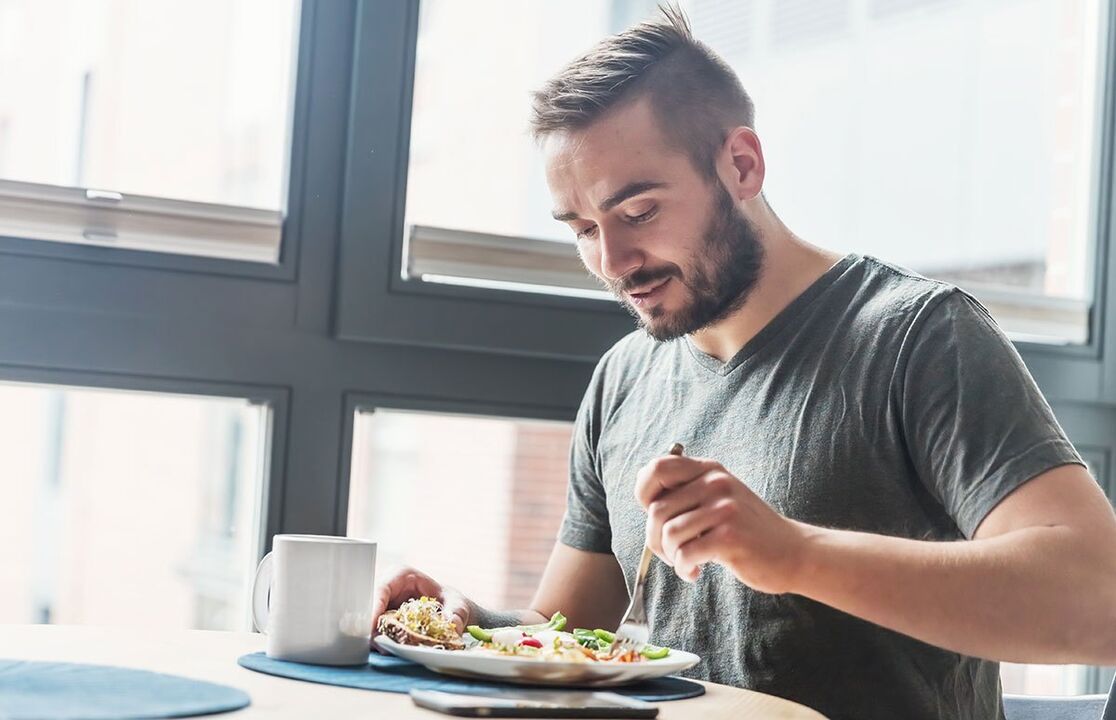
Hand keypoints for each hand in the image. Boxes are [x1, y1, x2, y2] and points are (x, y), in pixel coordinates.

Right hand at [370, 565, 472, 641]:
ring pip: (369, 621)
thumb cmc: (451, 600)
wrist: (450, 610)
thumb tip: (452, 626)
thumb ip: (456, 613)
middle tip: (379, 645)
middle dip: (371, 627)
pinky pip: (376, 632)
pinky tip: (390, 650)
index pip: (380, 589)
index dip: (374, 607)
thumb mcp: (457, 604)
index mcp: (401, 575)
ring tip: (386, 650)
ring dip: (375, 637)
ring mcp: (383, 606)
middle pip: (369, 607)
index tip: (372, 626)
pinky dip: (381, 642)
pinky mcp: (383, 622)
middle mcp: (388, 589)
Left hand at [634, 454, 808, 591]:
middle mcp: (716, 482)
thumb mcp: (720, 498)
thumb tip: (646, 498)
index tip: (655, 517)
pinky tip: (695, 572)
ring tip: (686, 562)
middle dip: (655, 539)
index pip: (658, 468)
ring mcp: (724, 508)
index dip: (644, 493)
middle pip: (657, 510)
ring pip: (668, 533)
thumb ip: (689, 492)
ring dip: (670, 556)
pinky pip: (685, 554)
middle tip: (670, 553)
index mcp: (709, 470)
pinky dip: (683, 568)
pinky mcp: (730, 537)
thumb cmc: (748, 530)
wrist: (793, 552)